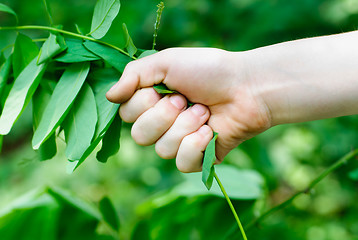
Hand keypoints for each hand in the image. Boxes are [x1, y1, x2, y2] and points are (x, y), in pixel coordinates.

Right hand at [106, 48, 271, 171]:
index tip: (168, 88)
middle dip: (164, 116)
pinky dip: (196, 145)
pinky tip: (210, 131)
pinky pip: (182, 163)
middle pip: (138, 136)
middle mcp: (162, 124)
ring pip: (161, 150)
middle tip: (186, 100)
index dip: (143, 103)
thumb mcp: (166, 62)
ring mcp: (179, 143)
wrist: (247, 87)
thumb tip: (108, 96)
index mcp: (152, 102)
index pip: (125, 115)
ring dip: (185, 126)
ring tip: (204, 112)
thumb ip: (134, 75)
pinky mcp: (198, 158)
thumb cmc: (208, 70)